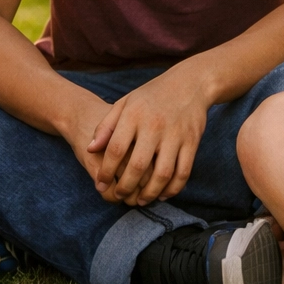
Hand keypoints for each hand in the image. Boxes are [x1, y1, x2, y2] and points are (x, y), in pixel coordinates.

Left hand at [86, 63, 213, 205]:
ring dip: (150, 193)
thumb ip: (106, 126)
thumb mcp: (125, 103)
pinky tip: (163, 194)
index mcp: (134, 115)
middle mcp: (154, 126)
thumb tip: (91, 149)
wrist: (190, 83)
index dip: (106, 171)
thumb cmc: (152, 95)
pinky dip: (173, 188)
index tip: (100, 184)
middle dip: (126, 187)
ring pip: (162, 174)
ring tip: (141, 200)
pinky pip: (183, 172)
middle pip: (137, 166)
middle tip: (120, 196)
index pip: (115, 149)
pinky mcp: (192, 142)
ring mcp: (175, 135)